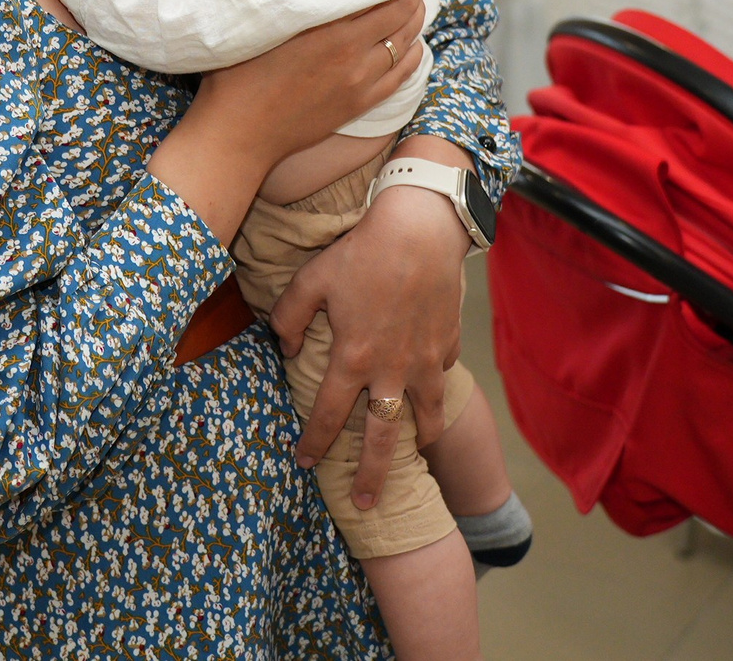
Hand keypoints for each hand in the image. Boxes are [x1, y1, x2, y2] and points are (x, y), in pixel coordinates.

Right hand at [206, 0, 426, 163]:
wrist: (240, 135)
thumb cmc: (235, 78)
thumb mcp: (248, 24)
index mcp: (328, 30)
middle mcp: (351, 54)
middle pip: (401, 16)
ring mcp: (359, 82)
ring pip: (406, 44)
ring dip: (414, 22)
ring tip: (414, 4)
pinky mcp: (359, 104)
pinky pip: (401, 76)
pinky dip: (412, 56)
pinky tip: (413, 44)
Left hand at [272, 136, 473, 503]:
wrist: (422, 231)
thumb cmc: (362, 251)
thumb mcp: (310, 279)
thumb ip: (288, 316)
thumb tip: (283, 347)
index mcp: (352, 358)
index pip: (327, 415)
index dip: (314, 443)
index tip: (305, 462)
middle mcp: (392, 370)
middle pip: (382, 438)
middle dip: (373, 475)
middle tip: (367, 503)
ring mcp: (426, 362)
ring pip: (424, 417)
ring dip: (415, 440)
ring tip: (411, 456)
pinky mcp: (448, 346)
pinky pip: (442, 377)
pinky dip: (435, 389)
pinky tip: (428, 389)